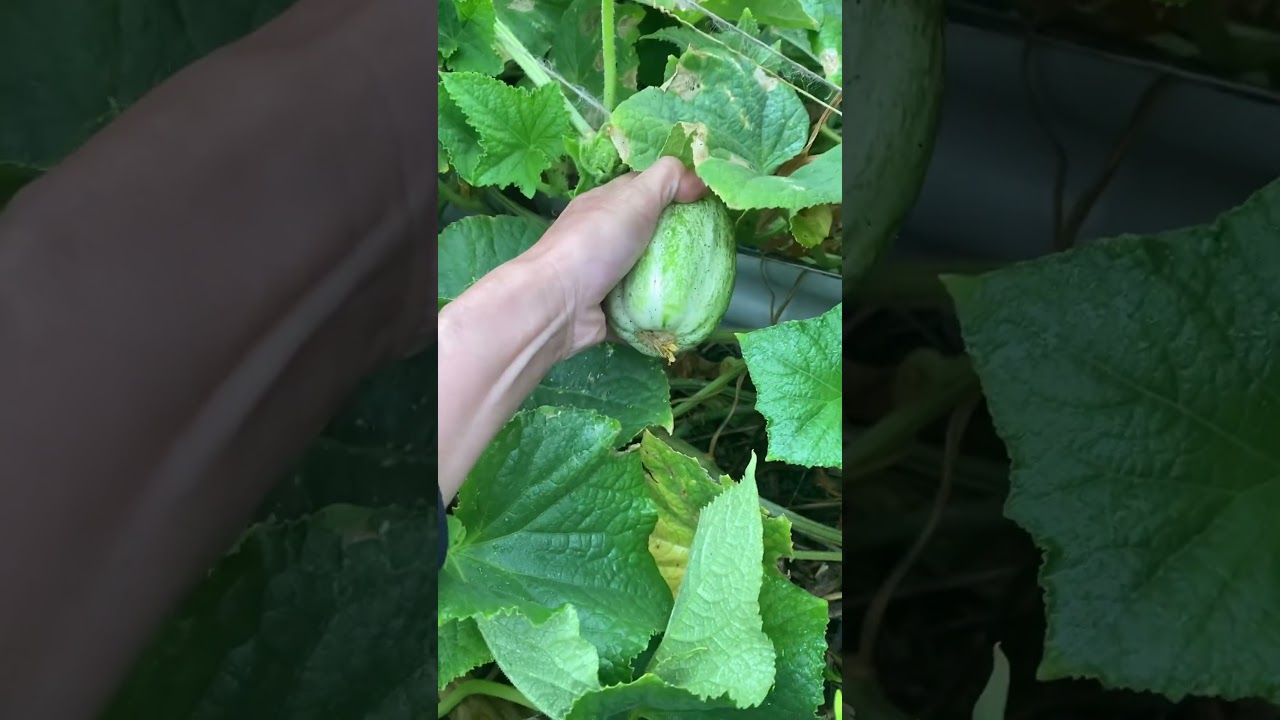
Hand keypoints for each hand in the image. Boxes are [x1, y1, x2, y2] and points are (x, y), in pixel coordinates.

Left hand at [521, 156, 706, 358]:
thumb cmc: (595, 243)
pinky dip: (657, 316)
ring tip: (706, 281)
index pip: (642, 189)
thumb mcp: (635, 198)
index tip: (705, 201)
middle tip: (712, 245)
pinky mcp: (608, 312)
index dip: (673, 190)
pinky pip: (639, 313)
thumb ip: (667, 179)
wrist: (558, 305)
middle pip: (648, 233)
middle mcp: (602, 239)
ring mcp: (604, 277)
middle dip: (676, 240)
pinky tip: (685, 316)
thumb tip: (701, 180)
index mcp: (604, 205)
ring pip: (645, 274)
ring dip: (669, 281)